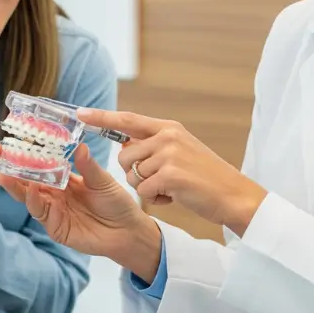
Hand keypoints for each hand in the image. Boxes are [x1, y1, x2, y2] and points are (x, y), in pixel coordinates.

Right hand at [0, 142, 164, 282]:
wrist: (127, 231)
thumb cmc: (116, 203)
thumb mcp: (102, 181)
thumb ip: (88, 166)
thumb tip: (79, 146)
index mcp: (63, 179)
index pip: (39, 165)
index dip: (25, 154)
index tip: (9, 142)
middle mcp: (54, 195)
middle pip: (27, 181)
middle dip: (11, 169)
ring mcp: (53, 212)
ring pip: (29, 198)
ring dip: (16, 186)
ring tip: (5, 173)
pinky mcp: (56, 228)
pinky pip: (42, 215)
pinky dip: (36, 203)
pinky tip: (33, 191)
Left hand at [79, 108, 268, 237]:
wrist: (234, 195)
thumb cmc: (205, 177)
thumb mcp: (181, 149)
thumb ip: (155, 144)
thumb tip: (124, 146)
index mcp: (168, 128)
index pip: (127, 119)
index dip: (101, 117)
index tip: (79, 113)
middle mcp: (167, 136)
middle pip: (124, 156)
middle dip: (133, 173)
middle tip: (159, 180)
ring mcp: (170, 154)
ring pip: (132, 175)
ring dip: (146, 188)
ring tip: (171, 187)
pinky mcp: (171, 175)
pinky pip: (144, 190)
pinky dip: (156, 199)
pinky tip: (175, 197)